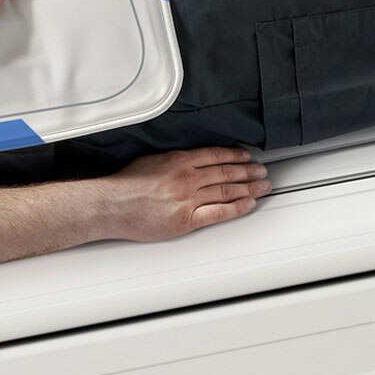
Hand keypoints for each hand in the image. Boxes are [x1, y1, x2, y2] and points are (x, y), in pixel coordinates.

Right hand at [99, 147, 270, 241]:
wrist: (111, 206)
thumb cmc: (125, 185)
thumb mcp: (150, 160)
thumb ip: (174, 160)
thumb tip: (191, 161)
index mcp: (178, 160)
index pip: (215, 155)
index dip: (236, 155)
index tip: (247, 156)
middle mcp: (186, 178)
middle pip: (226, 172)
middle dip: (248, 171)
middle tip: (262, 171)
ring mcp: (188, 199)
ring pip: (227, 191)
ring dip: (249, 188)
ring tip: (262, 186)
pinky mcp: (186, 219)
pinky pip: (219, 213)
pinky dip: (237, 207)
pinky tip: (248, 203)